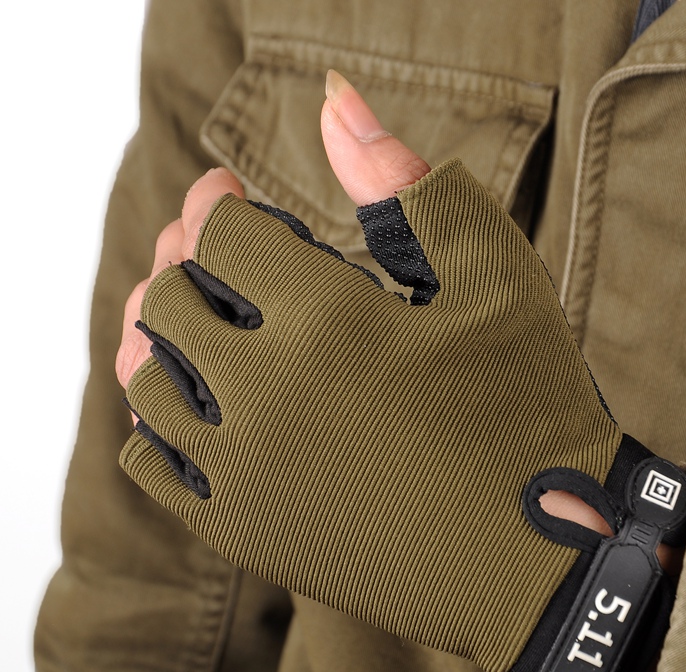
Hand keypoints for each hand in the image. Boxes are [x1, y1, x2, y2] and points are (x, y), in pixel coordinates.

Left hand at [117, 72, 685, 671]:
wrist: (539, 556)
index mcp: (323, 322)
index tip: (236, 196)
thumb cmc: (527, 409)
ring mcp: (242, 472)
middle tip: (228, 255)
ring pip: (144, 377)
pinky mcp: (242, 530)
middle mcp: (262, 396)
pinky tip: (208, 400)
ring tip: (212, 322)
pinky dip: (161, 415)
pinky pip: (153, 460)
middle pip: (168, 297)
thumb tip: (334, 100)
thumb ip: (403, 182)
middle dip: (188, 260)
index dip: (220, 201)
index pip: (218, 232)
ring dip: (166, 334)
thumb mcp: (489, 276)